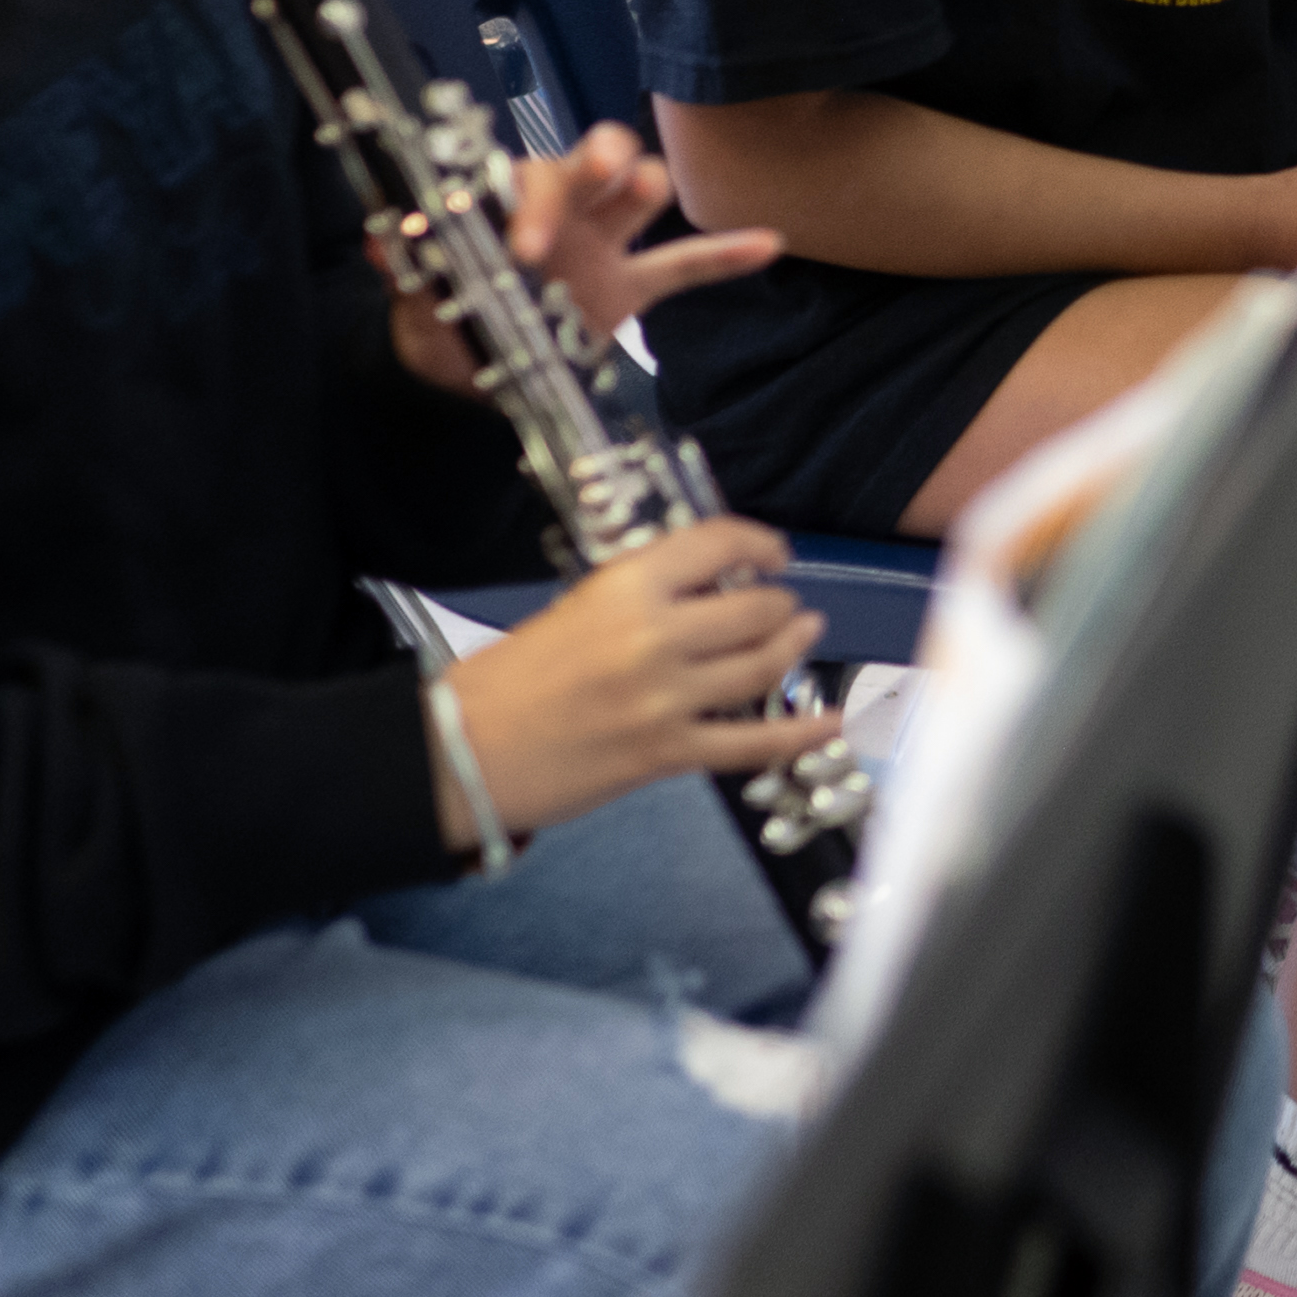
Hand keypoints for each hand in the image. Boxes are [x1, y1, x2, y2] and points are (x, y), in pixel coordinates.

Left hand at [385, 124, 779, 392]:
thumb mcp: (420, 301)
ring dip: (647, 186)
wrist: (468, 374)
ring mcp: (603, 248)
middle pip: (595, 161)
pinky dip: (726, 255)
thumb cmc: (444, 321)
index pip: (530, 179)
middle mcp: (562, 214)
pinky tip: (769, 244)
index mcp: (509, 209)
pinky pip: (685, 266)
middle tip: (603, 171)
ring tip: (648, 192)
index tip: (525, 247)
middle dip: (602, 157)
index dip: (533, 202)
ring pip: (641, 196)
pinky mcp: (631, 289)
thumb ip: (411, 270)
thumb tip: (384, 238)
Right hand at [452, 523, 826, 833]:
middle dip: (781, 604)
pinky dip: (801, 732)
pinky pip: (754, 742)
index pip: (717, 544)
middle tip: (786, 604)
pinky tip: (831, 721)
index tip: (774, 552)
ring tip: (804, 634)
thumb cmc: (510, 680)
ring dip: (794, 648)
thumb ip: (642, 597)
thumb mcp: (575, 607)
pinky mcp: (668, 753)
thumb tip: (708, 590)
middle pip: (755, 609)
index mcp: (625, 587)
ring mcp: (666, 699)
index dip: (759, 544)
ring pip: (763, 666)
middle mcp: (654, 636)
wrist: (465, 751)